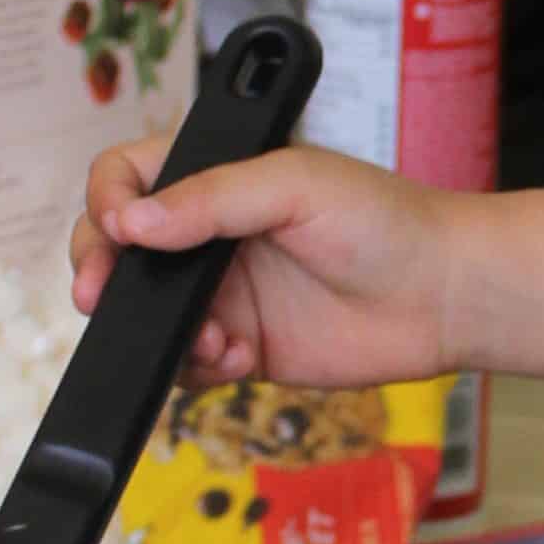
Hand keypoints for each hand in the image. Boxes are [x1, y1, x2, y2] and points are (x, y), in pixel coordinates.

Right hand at [70, 139, 459, 388]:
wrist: (444, 297)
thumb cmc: (386, 220)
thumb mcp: (297, 185)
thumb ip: (213, 198)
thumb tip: (134, 219)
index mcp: (216, 177)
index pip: (128, 175)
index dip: (107, 198)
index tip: (118, 228)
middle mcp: (209, 234)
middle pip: (118, 249)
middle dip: (100, 273)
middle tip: (99, 297)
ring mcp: (221, 294)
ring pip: (144, 315)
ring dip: (155, 330)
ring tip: (212, 338)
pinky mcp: (241, 348)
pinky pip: (186, 365)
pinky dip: (196, 367)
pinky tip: (239, 357)